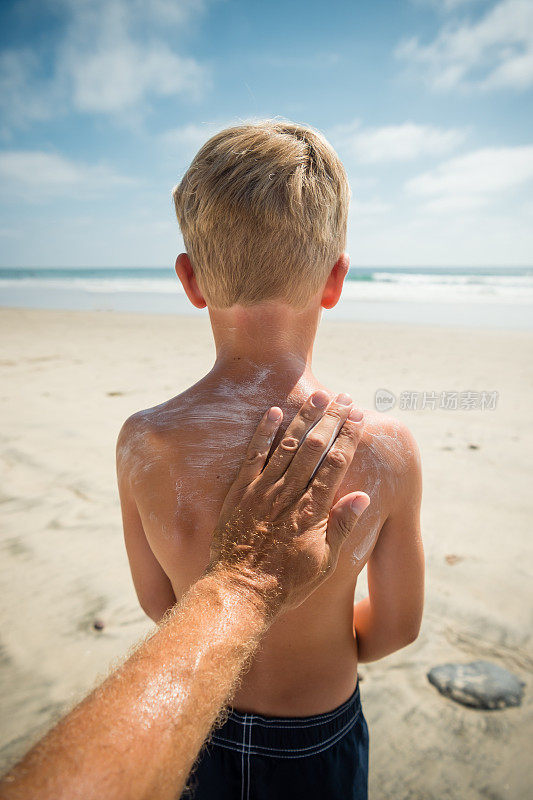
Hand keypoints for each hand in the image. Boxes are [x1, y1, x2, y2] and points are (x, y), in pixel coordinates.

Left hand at [208, 391, 369, 616]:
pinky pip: (253, 455)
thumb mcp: (325, 562)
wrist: (240, 591)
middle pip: (314, 448)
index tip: (358, 417)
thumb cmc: (287, 582)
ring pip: (287, 445)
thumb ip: (342, 526)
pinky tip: (274, 412)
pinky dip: (263, 432)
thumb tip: (363, 496)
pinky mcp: (240, 492)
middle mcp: (289, 494)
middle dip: (331, 419)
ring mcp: (263, 490)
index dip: (348, 438)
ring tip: (318, 396)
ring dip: (304, 418)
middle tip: (344, 397)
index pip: (335, 464)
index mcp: (313, 510)